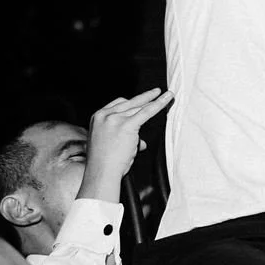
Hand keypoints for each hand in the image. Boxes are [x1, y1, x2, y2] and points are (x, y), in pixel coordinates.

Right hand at [80, 86, 172, 205]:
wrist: (101, 172)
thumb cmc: (104, 164)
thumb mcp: (109, 144)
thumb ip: (124, 138)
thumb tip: (140, 143)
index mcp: (97, 117)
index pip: (117, 104)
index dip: (132, 102)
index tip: (141, 99)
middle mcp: (105, 115)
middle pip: (129, 103)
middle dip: (145, 97)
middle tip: (156, 91)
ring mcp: (115, 119)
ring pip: (139, 107)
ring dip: (154, 101)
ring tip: (166, 96)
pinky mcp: (126, 125)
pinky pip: (147, 111)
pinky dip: (159, 104)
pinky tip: (167, 98)